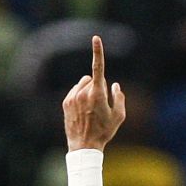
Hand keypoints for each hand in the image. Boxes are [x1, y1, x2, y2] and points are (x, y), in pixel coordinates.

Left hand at [62, 35, 125, 150]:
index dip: (98, 52)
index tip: (95, 38)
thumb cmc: (104, 132)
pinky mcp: (66, 102)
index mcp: (97, 93)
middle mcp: (83, 92)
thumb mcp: (119, 116)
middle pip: (91, 79)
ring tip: (90, 110)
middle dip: (96, 86)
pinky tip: (82, 112)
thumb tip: (115, 85)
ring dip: (87, 91)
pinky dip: (79, 97)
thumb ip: (119, 97)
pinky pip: (75, 92)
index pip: (98, 68)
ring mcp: (72, 97)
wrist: (84, 146)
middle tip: (99, 104)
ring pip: (82, 85)